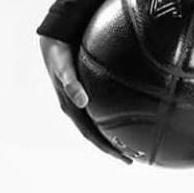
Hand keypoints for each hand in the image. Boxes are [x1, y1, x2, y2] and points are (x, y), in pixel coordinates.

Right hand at [39, 35, 131, 163]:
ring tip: (138, 139)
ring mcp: (84, 97)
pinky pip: (106, 103)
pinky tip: (137, 107)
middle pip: (99, 132)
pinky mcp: (90, 86)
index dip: (108, 148)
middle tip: (137, 156)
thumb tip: (82, 101)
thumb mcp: (62, 64)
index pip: (92, 134)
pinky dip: (119, 111)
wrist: (55, 35)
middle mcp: (79, 106)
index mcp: (72, 106)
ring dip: (117, 132)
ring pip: (103, 120)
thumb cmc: (59, 50)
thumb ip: (70, 82)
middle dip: (116, 146)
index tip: (126, 158)